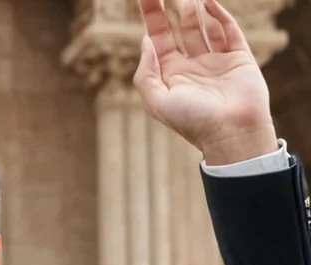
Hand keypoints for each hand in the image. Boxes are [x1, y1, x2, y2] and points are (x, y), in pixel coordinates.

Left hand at [134, 0, 277, 164]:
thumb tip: (146, 42)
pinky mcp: (238, 56)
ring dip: (194, 9)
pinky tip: (208, 2)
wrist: (231, 132)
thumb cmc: (191, 121)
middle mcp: (192, 66)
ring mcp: (215, 60)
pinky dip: (218, 14)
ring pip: (202, 26)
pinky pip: (227, 30)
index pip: (158, 40)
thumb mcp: (157, 102)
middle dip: (172, 7)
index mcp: (170, 77)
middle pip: (179, 29)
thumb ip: (146, 74)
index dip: (152, 18)